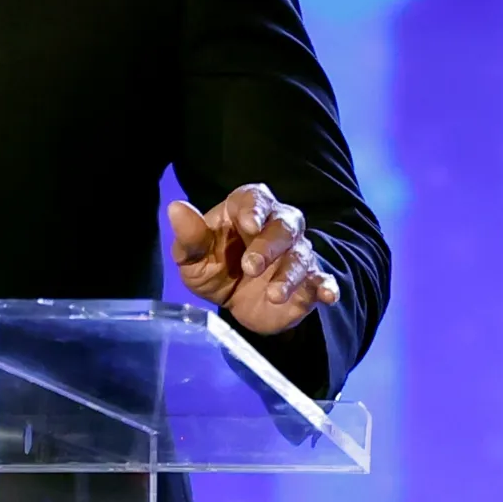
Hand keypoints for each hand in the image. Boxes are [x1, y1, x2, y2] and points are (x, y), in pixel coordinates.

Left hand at [166, 183, 338, 335]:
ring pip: (301, 255)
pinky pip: (323, 279)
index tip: (248, 223)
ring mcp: (296, 253)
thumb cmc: (214, 267)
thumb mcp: (193, 257)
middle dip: (269, 245)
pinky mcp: (309, 281)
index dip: (254, 208)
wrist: (235, 304)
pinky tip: (327, 294)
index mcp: (246, 211)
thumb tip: (176, 208)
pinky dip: (327, 286)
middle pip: (284, 224)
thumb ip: (189, 236)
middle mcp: (276, 226)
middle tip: (251, 266)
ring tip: (273, 294)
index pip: (255, 198)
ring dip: (289, 274)